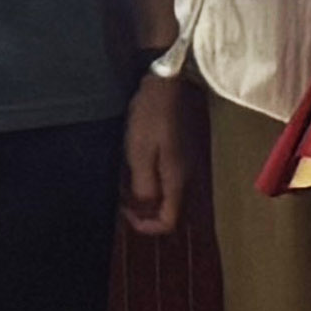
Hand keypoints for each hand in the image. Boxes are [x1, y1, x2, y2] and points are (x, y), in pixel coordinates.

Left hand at [122, 68, 197, 234]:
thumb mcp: (140, 153)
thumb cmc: (152, 118)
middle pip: (170, 209)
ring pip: (169, 193)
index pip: (169, 221)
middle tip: (124, 198)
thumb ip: (144, 185)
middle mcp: (186, 176)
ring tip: (128, 181)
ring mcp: (186, 162)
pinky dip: (152, 179)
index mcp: (177, 179)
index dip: (147, 226)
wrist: (168, 84)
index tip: (126, 211)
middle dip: (146, 211)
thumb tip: (145, 208)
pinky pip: (168, 177)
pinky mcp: (181, 150)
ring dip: (148, 194)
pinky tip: (138, 164)